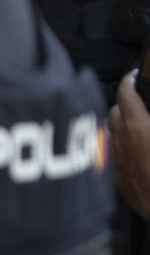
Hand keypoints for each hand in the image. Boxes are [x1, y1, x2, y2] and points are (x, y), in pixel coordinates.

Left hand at [110, 72, 149, 216]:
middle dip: (124, 102)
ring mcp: (115, 160)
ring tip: (135, 123)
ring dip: (120, 124)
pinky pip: (111, 152)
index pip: (125, 93)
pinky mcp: (116, 178)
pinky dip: (119, 144)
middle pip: (113, 111)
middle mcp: (120, 142)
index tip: (134, 76)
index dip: (129, 80)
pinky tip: (133, 148)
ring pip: (109, 132)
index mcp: (138, 128)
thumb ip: (149, 120)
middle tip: (138, 100)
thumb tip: (146, 117)